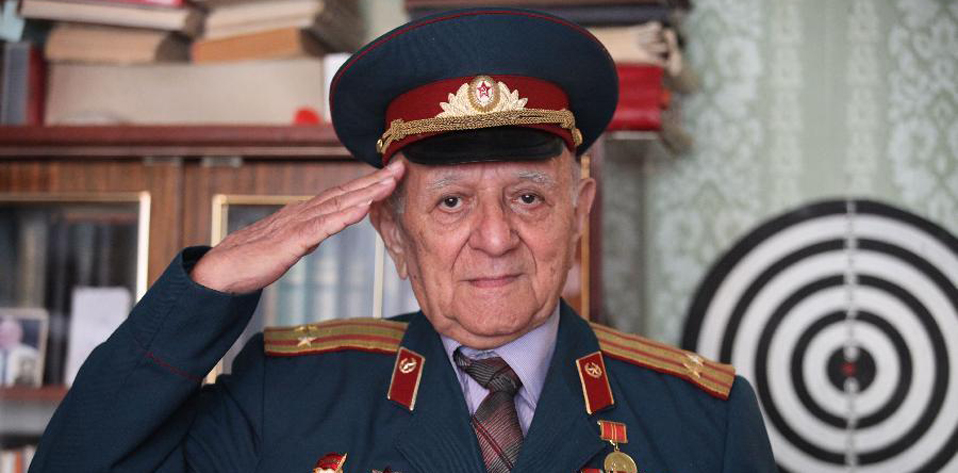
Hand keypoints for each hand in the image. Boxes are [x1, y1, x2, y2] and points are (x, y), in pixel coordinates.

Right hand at [190, 160, 404, 293]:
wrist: (221, 272)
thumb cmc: (252, 259)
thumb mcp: (291, 244)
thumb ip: (309, 234)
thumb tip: (326, 228)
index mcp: (304, 214)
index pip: (342, 195)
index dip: (368, 184)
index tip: (393, 175)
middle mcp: (303, 212)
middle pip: (345, 192)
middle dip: (375, 180)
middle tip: (402, 166)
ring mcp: (297, 224)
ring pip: (338, 204)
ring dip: (366, 191)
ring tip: (391, 181)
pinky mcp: (291, 241)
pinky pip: (322, 227)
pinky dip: (344, 216)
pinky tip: (363, 208)